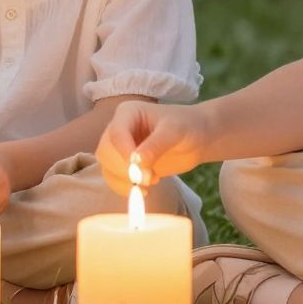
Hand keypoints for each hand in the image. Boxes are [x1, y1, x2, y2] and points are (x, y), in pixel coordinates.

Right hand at [95, 101, 209, 195]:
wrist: (196, 138)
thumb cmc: (187, 126)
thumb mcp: (174, 131)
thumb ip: (156, 145)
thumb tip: (136, 162)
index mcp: (128, 113)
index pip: (116, 133)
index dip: (124, 152)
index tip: (140, 168)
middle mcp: (119, 129)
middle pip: (105, 152)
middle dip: (124, 169)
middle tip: (149, 179)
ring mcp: (120, 148)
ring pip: (107, 167)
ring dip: (124, 181)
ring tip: (151, 182)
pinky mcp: (125, 165)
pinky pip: (114, 179)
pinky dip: (125, 189)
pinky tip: (145, 190)